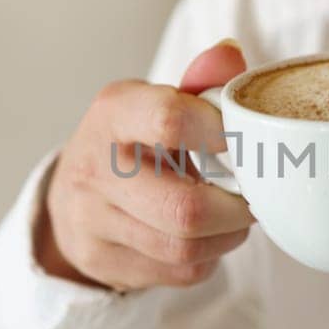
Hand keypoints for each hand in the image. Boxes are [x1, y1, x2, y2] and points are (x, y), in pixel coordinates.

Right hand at [35, 39, 255, 293]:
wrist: (72, 197)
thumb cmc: (132, 143)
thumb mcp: (155, 102)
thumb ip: (198, 83)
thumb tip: (231, 55)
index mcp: (112, 113)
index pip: (169, 121)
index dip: (221, 134)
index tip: (244, 141)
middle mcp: (94, 168)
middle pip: (184, 209)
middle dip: (236, 210)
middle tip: (255, 197)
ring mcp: (92, 222)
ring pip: (184, 248)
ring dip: (227, 236)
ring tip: (235, 216)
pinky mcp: (103, 262)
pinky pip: (178, 273)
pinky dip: (208, 258)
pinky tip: (208, 238)